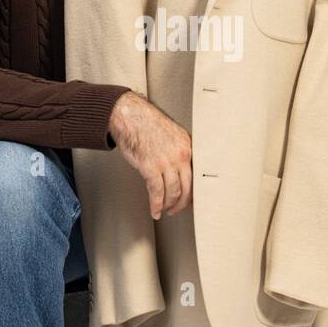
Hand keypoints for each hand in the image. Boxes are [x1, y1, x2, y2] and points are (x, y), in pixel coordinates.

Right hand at [107, 91, 192, 219]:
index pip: (197, 175)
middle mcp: (180, 155)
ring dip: (168, 205)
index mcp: (187, 146)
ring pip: (173, 192)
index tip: (192, 201)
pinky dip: (156, 204)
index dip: (194, 192)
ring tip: (164, 210)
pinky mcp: (150, 167)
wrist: (130, 116)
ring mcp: (166, 162)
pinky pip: (156, 192)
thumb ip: (179, 152)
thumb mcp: (172, 135)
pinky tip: (154, 210)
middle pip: (187, 187)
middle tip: (177, 209)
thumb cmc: (147, 124)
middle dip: (182, 203)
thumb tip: (181, 171)